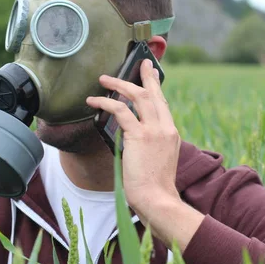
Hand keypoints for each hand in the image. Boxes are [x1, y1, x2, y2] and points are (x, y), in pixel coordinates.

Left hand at [85, 58, 180, 220]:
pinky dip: (105, 102)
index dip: (156, 87)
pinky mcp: (139, 136)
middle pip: (153, 94)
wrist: (158, 199)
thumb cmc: (154, 187)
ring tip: (104, 79)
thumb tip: (129, 135)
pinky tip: (93, 100)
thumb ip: (148, 145)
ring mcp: (154, 130)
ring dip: (119, 84)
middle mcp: (165, 128)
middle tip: (139, 63)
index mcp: (171, 133)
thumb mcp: (157, 160)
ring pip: (137, 96)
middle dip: (144, 76)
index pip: (162, 104)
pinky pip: (120, 110)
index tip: (152, 74)